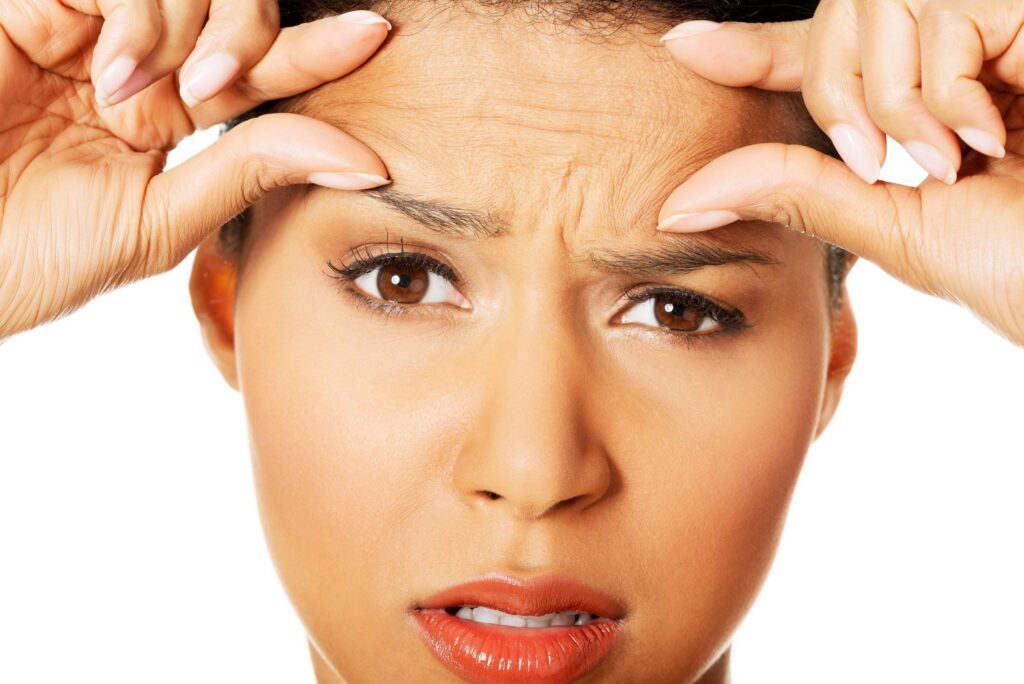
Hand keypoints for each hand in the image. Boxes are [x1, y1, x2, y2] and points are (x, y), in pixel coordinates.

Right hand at [0, 1, 392, 338]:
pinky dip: (131, 18)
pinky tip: (105, 70)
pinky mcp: (31, 4)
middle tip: (222, 78)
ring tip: (131, 94)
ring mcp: (83, 29)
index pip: (258, 72)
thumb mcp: (157, 222)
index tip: (374, 35)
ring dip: (182, 29)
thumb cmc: (34, 258)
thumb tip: (365, 159)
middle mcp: (134, 65)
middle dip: (250, 32)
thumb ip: (251, 175)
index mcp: (167, 117)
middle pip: (234, 10)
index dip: (315, 51)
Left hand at [656, 0, 1023, 346]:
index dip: (755, 50)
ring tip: (955, 153)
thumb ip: (802, 193)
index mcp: (924, 101)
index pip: (826, 55)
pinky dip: (938, 87)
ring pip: (878, 4)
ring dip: (893, 96)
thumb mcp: (895, 228)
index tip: (684, 49)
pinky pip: (936, 13)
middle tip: (883, 157)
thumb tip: (683, 199)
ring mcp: (998, 21)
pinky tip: (988, 131)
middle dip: (837, 87)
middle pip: (839, 17)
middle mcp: (959, 52)